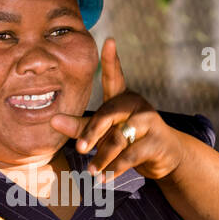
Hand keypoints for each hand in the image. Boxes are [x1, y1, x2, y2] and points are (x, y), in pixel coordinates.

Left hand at [49, 37, 188, 182]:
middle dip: (92, 133)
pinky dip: (117, 169)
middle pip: (109, 115)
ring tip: (92, 172)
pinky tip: (106, 179)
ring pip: (119, 138)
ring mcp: (149, 121)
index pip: (115, 75)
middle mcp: (136, 104)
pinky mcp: (157, 141)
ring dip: (104, 158)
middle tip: (80, 149)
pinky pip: (132, 155)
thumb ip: (80, 127)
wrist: (166, 157)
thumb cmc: (129, 139)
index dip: (112, 59)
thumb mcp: (105, 132)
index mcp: (122, 97)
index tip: (109, 40)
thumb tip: (53, 120)